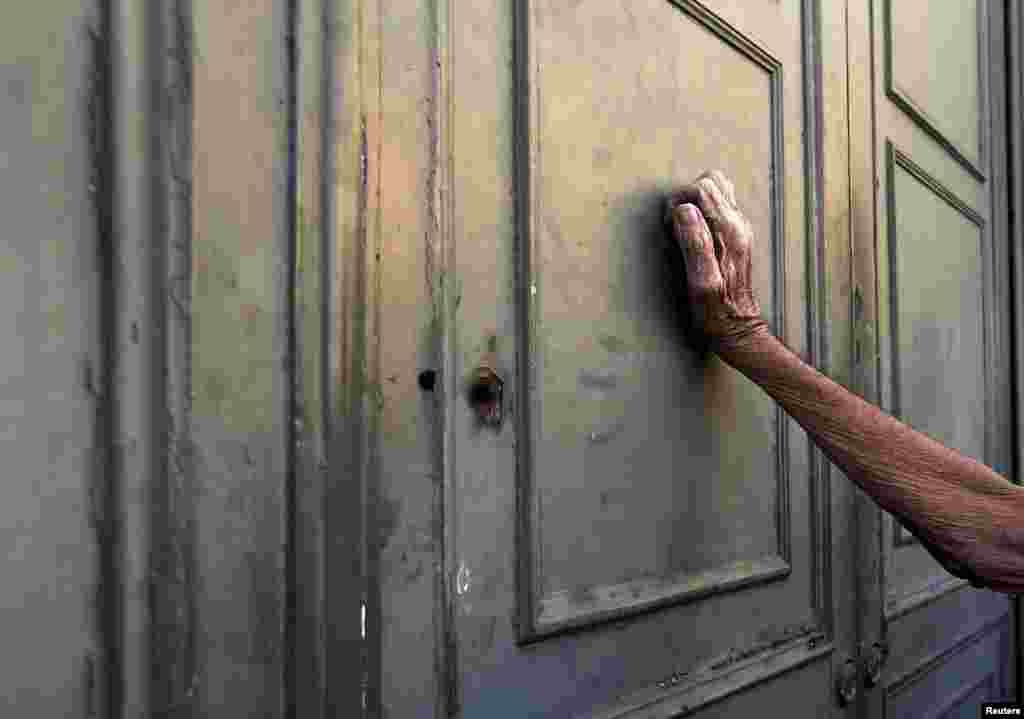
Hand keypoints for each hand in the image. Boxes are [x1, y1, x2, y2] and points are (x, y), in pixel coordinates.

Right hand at [665, 170, 768, 353]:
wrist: (738, 328)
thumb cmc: (716, 311)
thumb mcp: (700, 282)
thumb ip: (694, 243)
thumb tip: (683, 210)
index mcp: (729, 232)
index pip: (703, 188)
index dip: (679, 199)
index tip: (670, 225)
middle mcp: (738, 225)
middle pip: (711, 182)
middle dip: (686, 196)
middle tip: (675, 225)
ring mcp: (739, 228)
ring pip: (718, 190)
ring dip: (695, 201)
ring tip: (683, 227)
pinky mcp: (736, 236)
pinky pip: (719, 206)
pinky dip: (702, 211)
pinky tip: (693, 236)